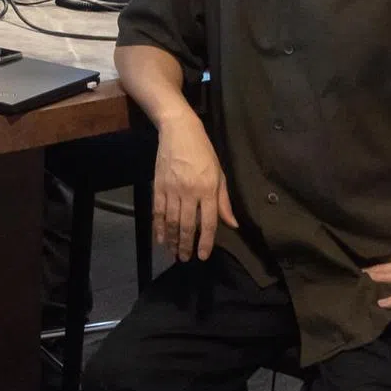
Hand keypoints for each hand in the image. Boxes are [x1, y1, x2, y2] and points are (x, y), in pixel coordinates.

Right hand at [153, 110, 237, 261]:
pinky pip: (158, 211)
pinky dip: (158, 226)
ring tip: (173, 252)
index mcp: (208, 189)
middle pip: (187, 225)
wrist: (178, 131)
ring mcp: (172, 189)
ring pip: (171, 221)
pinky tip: (160, 237)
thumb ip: (224, 201)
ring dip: (172, 239)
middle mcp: (190, 192)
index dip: (205, 242)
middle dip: (186, 245)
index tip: (202, 256)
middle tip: (185, 259)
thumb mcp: (219, 174)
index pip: (208, 222)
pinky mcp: (158, 185)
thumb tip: (232, 224)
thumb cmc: (203, 152)